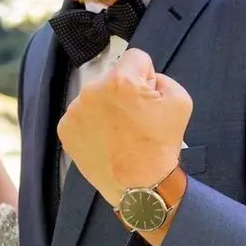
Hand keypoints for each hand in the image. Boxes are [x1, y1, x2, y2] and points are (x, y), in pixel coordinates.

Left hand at [57, 47, 192, 201]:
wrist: (139, 188)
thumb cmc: (160, 146)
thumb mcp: (180, 101)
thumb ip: (162, 78)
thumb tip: (145, 78)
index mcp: (120, 81)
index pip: (135, 57)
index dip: (146, 76)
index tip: (148, 98)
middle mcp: (92, 91)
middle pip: (112, 77)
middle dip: (124, 92)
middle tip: (134, 120)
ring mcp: (75, 111)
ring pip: (95, 96)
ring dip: (106, 107)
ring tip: (119, 133)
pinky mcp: (65, 129)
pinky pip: (81, 115)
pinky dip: (91, 124)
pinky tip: (104, 140)